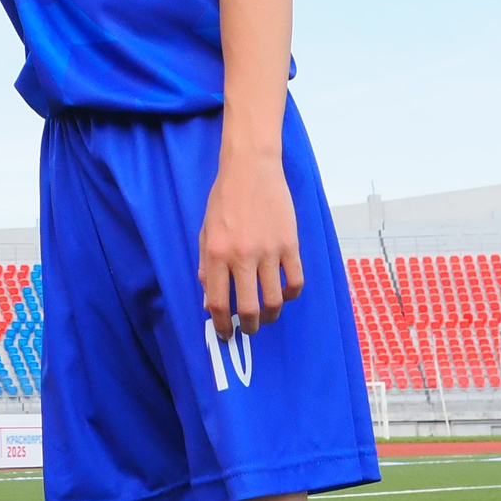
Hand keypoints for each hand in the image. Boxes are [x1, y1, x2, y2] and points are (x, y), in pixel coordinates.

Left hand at [198, 148, 303, 341]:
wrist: (251, 168)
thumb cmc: (224, 198)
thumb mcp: (205, 231)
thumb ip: (205, 266)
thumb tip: (208, 301)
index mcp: (216, 253)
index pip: (218, 302)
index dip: (222, 324)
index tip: (226, 333)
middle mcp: (241, 256)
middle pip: (248, 308)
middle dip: (248, 327)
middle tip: (249, 329)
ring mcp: (268, 251)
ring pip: (274, 300)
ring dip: (271, 315)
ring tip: (268, 315)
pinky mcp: (290, 244)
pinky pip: (295, 280)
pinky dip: (291, 294)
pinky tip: (285, 293)